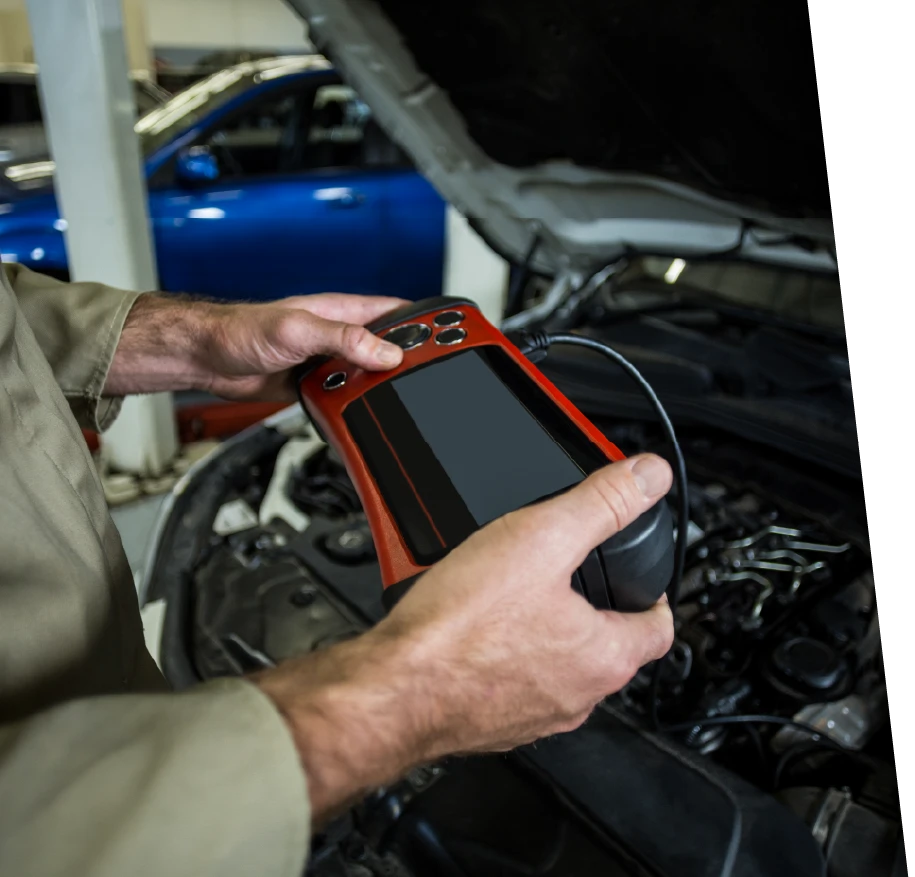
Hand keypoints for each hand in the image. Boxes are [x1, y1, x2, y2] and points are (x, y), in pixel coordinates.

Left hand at [204, 294, 408, 400]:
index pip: (394, 312)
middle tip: (428, 378)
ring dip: (377, 389)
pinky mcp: (316, 386)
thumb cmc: (241, 331)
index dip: (422, 321)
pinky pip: (344, 397)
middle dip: (407, 361)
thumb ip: (343, 338)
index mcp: (341, 312)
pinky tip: (358, 414)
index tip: (447, 335)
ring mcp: (328, 362)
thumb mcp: (298, 329)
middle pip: (386, 349)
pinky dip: (353, 406)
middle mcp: (339, 336)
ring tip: (395, 400)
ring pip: (367, 377)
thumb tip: (386, 351)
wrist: (207, 360)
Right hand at [256, 453, 673, 821]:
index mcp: (603, 657)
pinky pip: (511, 682)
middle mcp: (576, 697)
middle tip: (569, 574)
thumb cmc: (460, 628)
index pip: (659, 628)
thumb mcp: (540, 539)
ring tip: (517, 595)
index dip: (653, 593)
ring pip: (557, 667)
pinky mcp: (489, 722)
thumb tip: (649, 475)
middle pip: (606, 647)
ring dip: (546, 633)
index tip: (639, 575)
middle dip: (592, 609)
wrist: (391, 688)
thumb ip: (601, 504)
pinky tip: (475, 627)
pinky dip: (504, 655)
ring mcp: (532, 716)